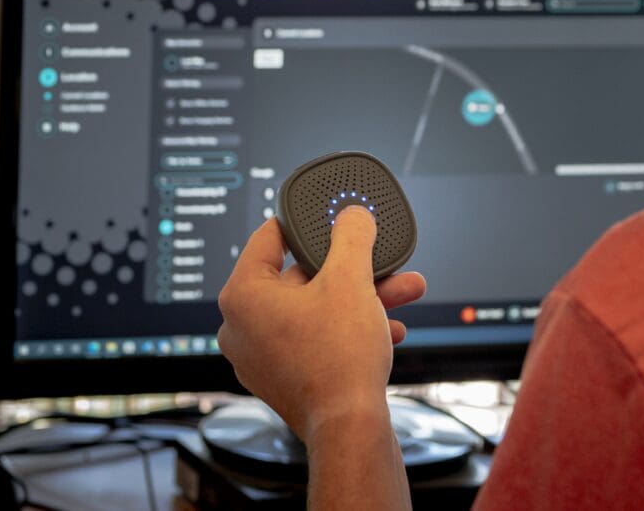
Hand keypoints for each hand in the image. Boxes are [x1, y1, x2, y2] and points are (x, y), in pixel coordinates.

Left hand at [217, 206, 426, 440]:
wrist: (349, 427)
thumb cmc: (338, 357)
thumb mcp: (351, 279)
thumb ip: (351, 236)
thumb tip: (352, 217)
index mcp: (243, 296)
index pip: (269, 238)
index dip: (303, 222)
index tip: (325, 216)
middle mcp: (241, 327)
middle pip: (302, 277)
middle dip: (353, 270)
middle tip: (381, 262)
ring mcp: (260, 357)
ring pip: (315, 309)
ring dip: (361, 298)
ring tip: (402, 293)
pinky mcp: (283, 378)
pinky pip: (316, 338)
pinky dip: (349, 328)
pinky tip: (387, 327)